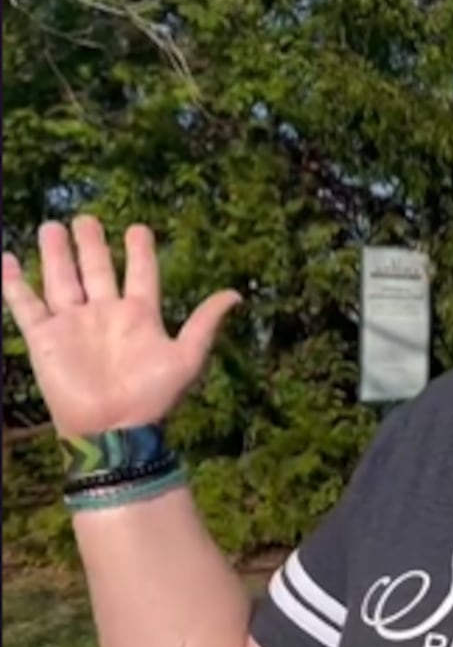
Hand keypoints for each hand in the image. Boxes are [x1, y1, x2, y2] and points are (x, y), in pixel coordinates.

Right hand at [1, 215, 240, 436]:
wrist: (113, 428)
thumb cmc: (152, 395)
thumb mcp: (187, 356)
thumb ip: (205, 322)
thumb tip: (237, 294)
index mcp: (140, 314)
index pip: (140, 273)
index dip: (139, 251)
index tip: (138, 228)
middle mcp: (105, 313)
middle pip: (96, 270)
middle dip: (90, 244)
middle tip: (85, 218)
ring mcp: (73, 324)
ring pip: (61, 280)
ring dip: (55, 255)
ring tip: (52, 227)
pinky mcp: (44, 338)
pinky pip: (25, 306)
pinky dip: (14, 283)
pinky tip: (7, 259)